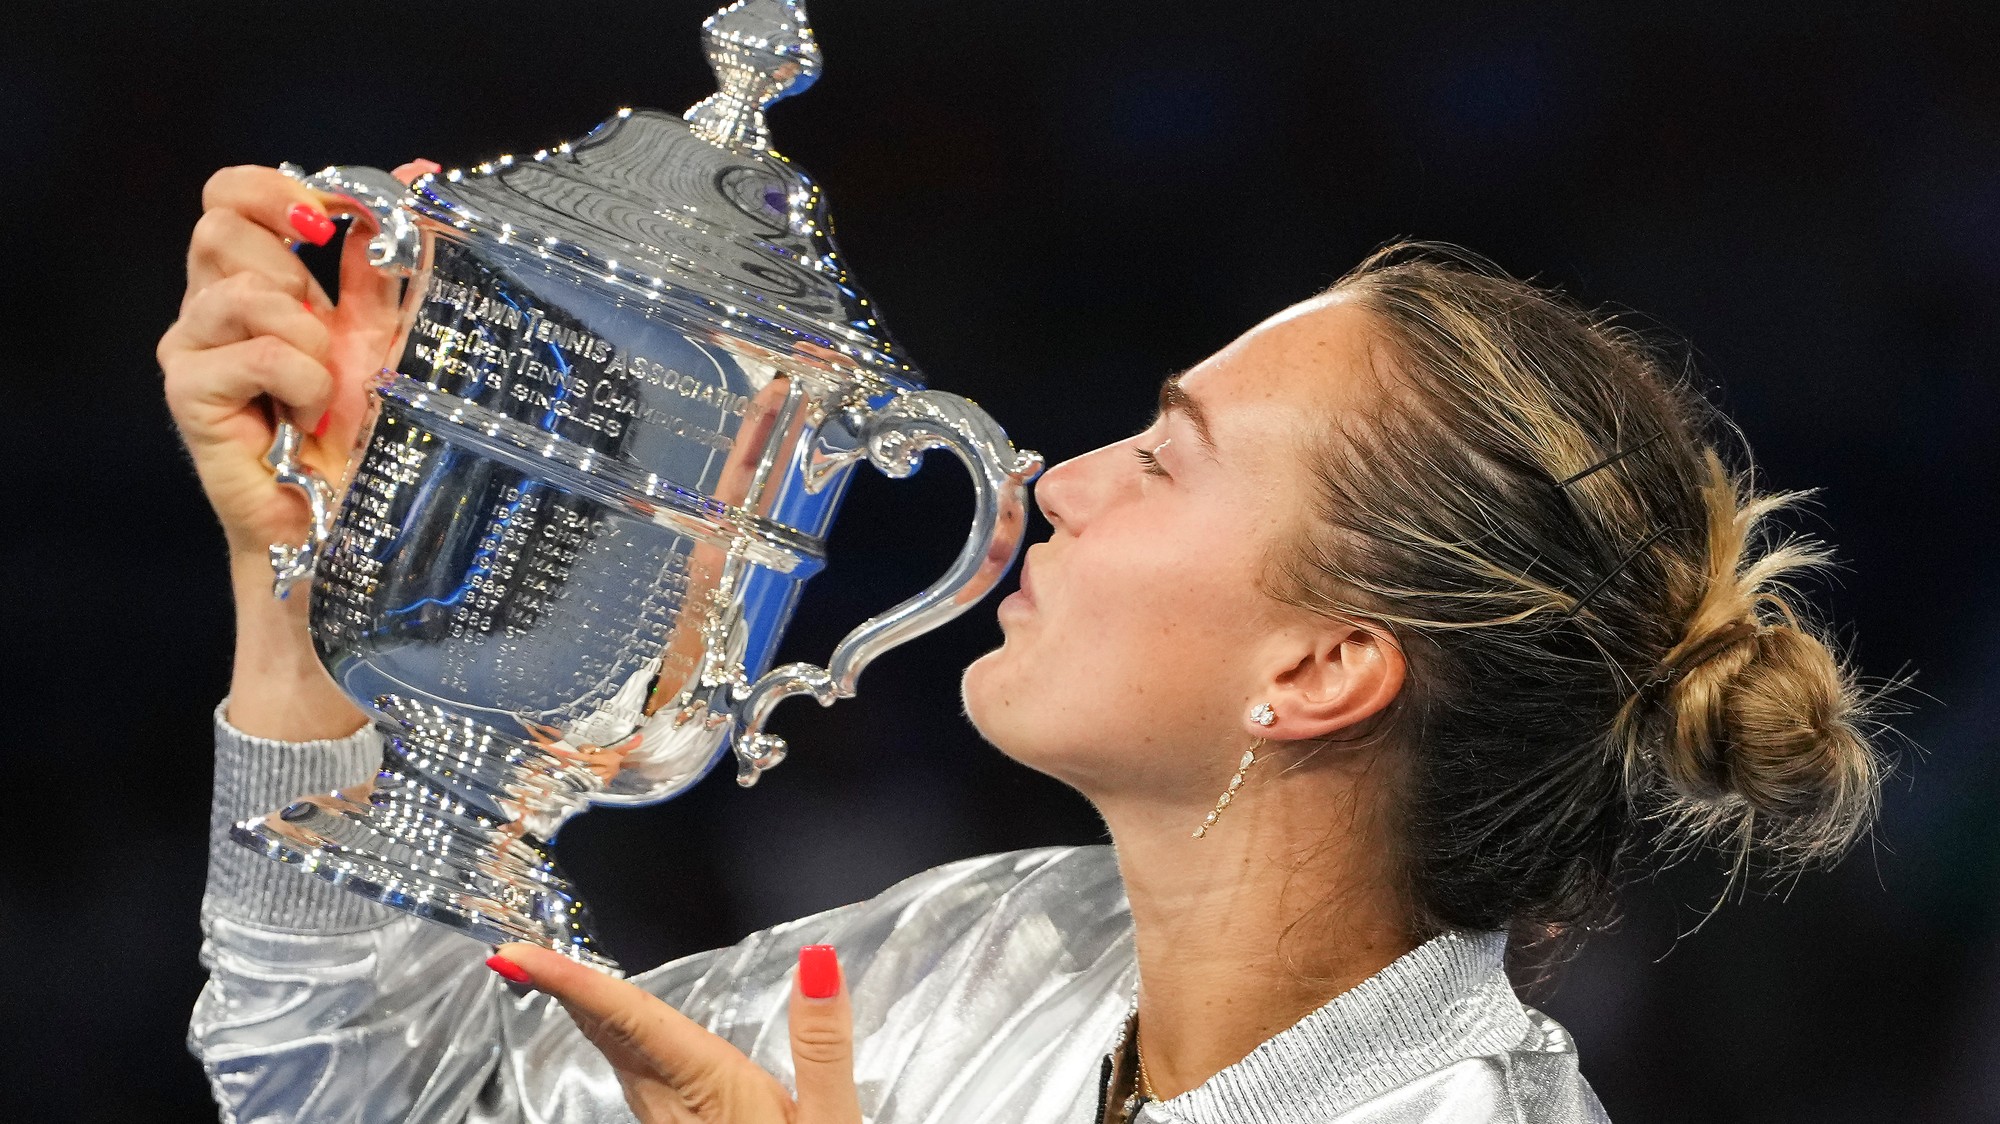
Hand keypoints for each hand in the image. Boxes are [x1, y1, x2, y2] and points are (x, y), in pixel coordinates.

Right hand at [159, 159, 438, 557]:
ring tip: (322, 390)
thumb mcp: (385, 329)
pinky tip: (307, 418)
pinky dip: (301, 381)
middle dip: (293, 271)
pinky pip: (255, 352)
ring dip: (307, 338)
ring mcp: (191, 349)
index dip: (276, 191)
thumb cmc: (361, 431)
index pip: (229, 194)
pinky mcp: (188, 393)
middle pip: (219, 227)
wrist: (346, 517)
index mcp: (254, 281)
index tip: (330, 218)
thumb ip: (389, 256)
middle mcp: (211, 308)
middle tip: (325, 333)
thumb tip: (419, 171)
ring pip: (243, 291)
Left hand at [490, 943, 862, 1123]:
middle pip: (609, 1037)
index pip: (632, 1021)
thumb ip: (820, 1045)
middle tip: (517, 957)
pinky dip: (613, 1036)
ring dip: (584, 1012)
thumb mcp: (828, 1121)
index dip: (574, 983)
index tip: (519, 958)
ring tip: (553, 975)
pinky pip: (633, 1073)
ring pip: (616, 1057)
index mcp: (710, 1087)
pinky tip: (611, 1028)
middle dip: (564, 992)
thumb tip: (815, 964)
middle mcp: (674, 1106)